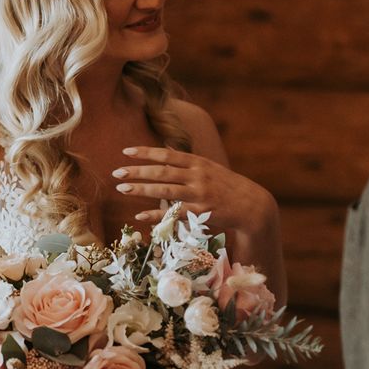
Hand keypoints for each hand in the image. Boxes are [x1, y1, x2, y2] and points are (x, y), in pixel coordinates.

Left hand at [112, 146, 275, 237]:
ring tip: (122, 189)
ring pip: (164, 191)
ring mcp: (199, 194)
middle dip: (137, 171)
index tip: (126, 152)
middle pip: (161, 171)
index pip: (167, 154)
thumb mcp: (210, 168)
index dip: (146, 152)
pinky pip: (173, 213)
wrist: (251, 205)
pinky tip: (140, 216)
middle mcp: (197, 176)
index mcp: (198, 163)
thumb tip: (165, 152)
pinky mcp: (200, 212)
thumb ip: (188, 163)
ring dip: (141, 190)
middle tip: (117, 172)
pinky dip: (155, 215)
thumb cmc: (228, 187)